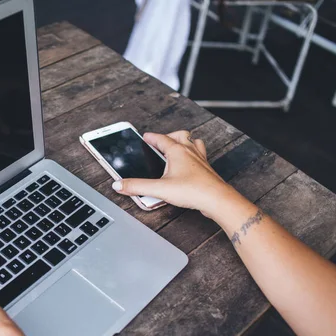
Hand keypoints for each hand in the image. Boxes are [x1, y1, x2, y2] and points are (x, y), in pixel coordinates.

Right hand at [112, 131, 234, 218]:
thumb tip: (119, 185)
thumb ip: (137, 186)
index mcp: (177, 151)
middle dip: (169, 136)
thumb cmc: (192, 191)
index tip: (146, 136)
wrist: (216, 199)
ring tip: (177, 148)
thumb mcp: (159, 189)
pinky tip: (189, 165)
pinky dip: (194, 155)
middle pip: (180, 135)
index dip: (152, 137)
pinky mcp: (206, 170)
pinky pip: (200, 155)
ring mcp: (200, 159)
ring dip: (185, 142)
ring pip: (193, 143)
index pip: (161, 139)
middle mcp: (190, 151)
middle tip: (161, 142)